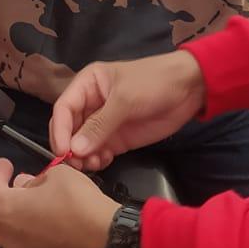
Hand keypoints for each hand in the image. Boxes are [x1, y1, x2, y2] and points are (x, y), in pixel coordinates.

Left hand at [0, 159, 118, 247]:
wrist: (107, 245)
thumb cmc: (81, 205)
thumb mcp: (60, 175)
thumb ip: (38, 179)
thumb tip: (30, 187)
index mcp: (7, 209)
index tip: (6, 165)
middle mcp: (8, 237)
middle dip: (0, 206)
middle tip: (17, 194)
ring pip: (8, 240)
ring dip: (16, 225)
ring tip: (34, 215)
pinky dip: (32, 242)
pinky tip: (48, 234)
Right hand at [49, 52, 205, 170]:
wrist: (189, 89)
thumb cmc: (153, 83)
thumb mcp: (125, 99)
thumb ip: (100, 125)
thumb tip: (74, 150)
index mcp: (87, 84)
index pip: (63, 108)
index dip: (59, 130)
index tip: (63, 151)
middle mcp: (91, 104)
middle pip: (69, 129)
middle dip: (70, 147)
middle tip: (76, 164)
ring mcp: (104, 123)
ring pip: (82, 144)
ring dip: (82, 157)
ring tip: (92, 164)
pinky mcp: (117, 139)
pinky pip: (98, 152)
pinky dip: (96, 160)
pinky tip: (102, 163)